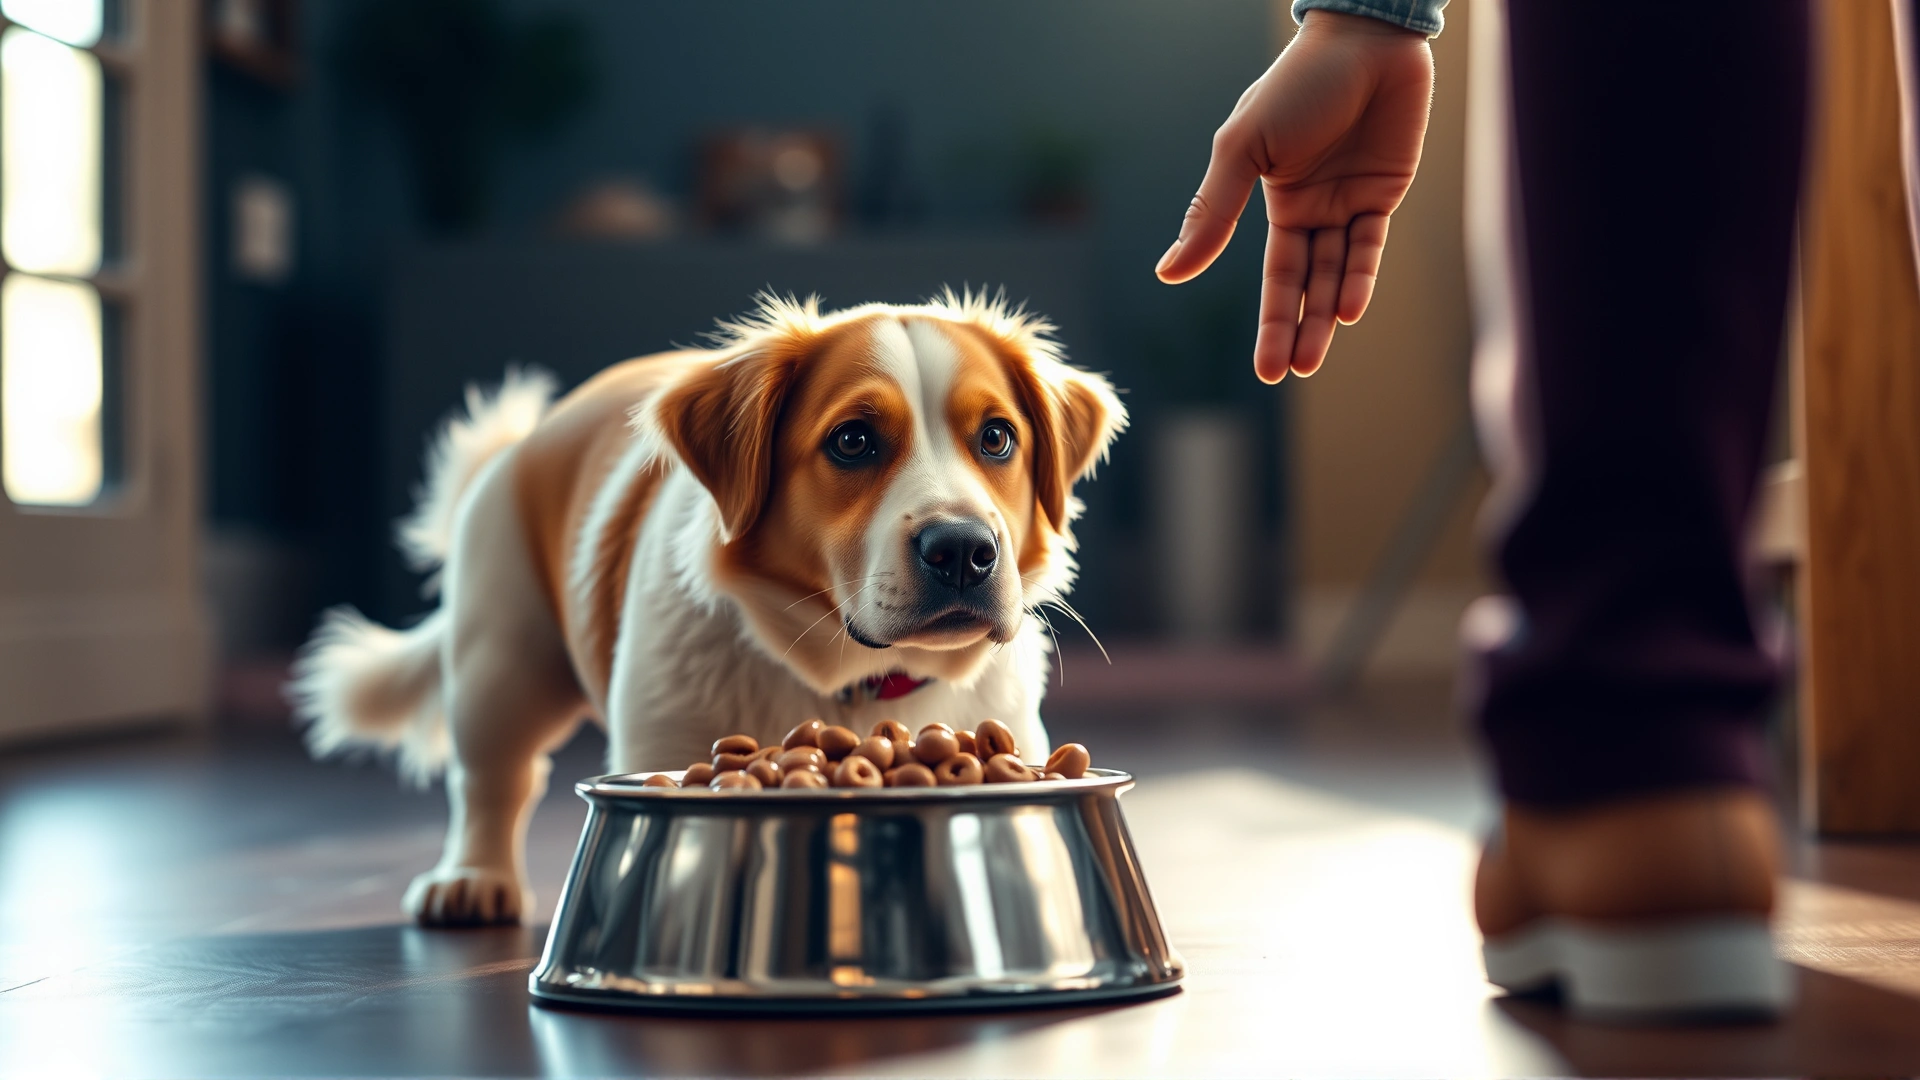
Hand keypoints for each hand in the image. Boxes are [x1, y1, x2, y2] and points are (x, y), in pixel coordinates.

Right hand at [1156, 12, 1433, 382]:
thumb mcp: (1243, 148)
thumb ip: (1212, 210)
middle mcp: (1311, 209)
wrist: (1363, 40)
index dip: (1269, 322)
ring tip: (1314, 358)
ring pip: (1337, 273)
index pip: (1274, 275)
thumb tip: (1168, 273)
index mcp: (1273, 201)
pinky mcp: (1384, 191)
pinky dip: (1360, 277)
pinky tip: (1349, 309)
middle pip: (1302, 284)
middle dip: (1294, 331)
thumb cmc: (1296, 85)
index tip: (1264, 371)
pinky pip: (1370, 245)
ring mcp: (1349, 202)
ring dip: (1328, 315)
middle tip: (1285, 375)